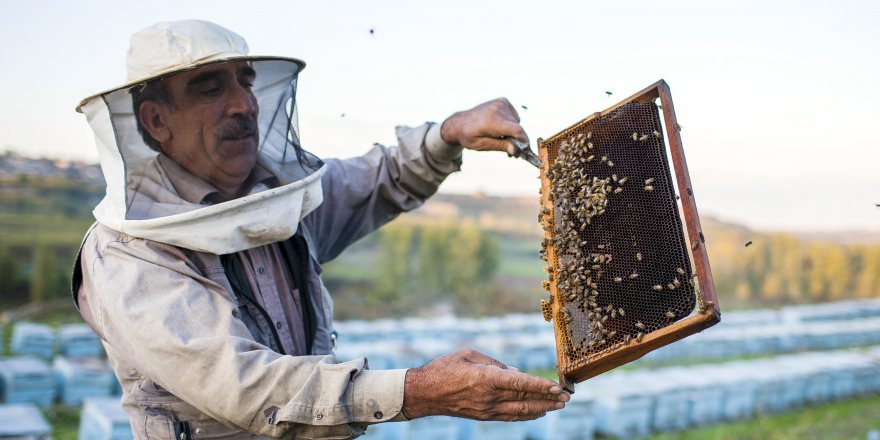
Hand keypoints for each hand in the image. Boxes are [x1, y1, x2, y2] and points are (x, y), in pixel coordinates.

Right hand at [402, 349, 568, 420]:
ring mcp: (487, 409)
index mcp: (486, 378)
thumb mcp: (469, 354)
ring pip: (521, 411)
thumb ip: (495, 362)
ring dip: (542, 408)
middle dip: (548, 398)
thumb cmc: (445, 368)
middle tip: (567, 396)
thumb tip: (516, 372)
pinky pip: (510, 417)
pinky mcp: (484, 416)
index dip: (540, 385)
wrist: (425, 393)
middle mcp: (489, 396)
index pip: (520, 383)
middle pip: (525, 398)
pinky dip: (527, 415)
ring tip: (559, 405)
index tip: (556, 387)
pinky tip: (538, 413)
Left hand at [440, 98, 527, 155]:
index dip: (524, 140)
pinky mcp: (502, 101)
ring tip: (500, 136)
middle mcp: (497, 110)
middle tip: (508, 148)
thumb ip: (500, 146)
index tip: (525, 149)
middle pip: (517, 127)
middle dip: (516, 139)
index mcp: (491, 122)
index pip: (516, 130)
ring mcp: (500, 103)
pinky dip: (510, 122)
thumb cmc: (469, 137)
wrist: (460, 123)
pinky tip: (499, 125)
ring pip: (517, 122)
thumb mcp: (482, 145)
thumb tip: (515, 150)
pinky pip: (514, 115)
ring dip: (512, 130)